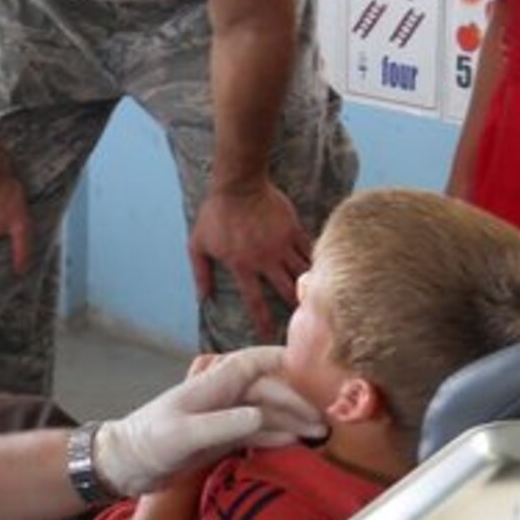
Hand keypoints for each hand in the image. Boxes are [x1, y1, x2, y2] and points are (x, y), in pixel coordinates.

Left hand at [93, 345, 324, 496]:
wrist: (125, 464)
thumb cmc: (149, 443)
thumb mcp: (184, 435)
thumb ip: (223, 424)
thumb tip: (261, 417)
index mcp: (215, 383)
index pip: (257, 362)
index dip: (285, 360)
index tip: (314, 368)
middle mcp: (224, 395)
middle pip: (270, 390)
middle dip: (297, 402)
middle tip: (324, 423)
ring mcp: (225, 416)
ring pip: (268, 412)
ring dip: (292, 421)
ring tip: (319, 435)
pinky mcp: (223, 436)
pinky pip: (258, 431)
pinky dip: (277, 435)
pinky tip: (295, 443)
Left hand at [187, 181, 311, 340]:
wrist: (238, 184)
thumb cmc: (215, 215)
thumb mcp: (198, 245)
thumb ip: (201, 273)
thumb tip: (203, 298)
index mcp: (243, 266)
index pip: (255, 301)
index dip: (263, 321)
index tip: (269, 335)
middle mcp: (266, 259)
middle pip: (286, 291)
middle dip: (296, 309)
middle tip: (303, 321)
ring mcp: (282, 244)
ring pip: (302, 272)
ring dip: (309, 286)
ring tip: (317, 299)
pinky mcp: (293, 229)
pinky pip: (308, 249)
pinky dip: (314, 261)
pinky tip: (321, 270)